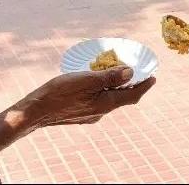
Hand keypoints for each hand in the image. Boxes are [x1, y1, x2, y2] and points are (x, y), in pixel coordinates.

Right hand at [14, 67, 155, 128]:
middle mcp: (101, 112)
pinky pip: (98, 101)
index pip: (132, 96)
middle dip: (132, 86)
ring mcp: (90, 115)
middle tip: (138, 74)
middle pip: (123, 98)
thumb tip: (130, 73)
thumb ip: (109, 77)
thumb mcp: (86, 80)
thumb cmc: (59, 93)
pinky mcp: (80, 115)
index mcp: (105, 104)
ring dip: (117, 88)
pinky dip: (104, 91)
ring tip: (117, 74)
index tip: (153, 77)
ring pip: (110, 100)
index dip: (144, 86)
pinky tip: (96, 84)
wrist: (35, 112)